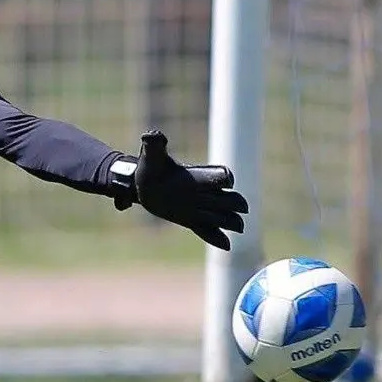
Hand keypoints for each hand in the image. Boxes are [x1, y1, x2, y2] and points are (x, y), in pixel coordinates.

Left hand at [114, 130, 248, 250]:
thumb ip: (154, 144)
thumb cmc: (149, 166)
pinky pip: (207, 231)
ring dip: (230, 222)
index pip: (220, 176)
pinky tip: (227, 245)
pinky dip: (217, 237)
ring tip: (238, 227)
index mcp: (199, 176)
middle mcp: (204, 192)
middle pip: (229, 199)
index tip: (226, 181)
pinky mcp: (191, 220)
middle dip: (234, 203)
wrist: (142, 184)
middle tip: (238, 210)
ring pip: (223, 217)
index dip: (223, 179)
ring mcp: (199, 208)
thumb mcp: (151, 155)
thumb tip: (152, 135)